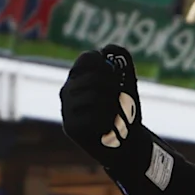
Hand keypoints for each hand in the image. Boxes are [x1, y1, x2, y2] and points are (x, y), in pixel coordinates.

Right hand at [58, 47, 146, 163]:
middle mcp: (68, 90)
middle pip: (94, 78)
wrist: (126, 146)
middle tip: (120, 101)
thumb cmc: (125, 112)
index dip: (106, 63)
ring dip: (113, 106)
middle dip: (115, 89)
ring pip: (95, 96)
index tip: (116, 76)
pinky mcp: (70, 126)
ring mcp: (67, 109)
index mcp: (79, 77)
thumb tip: (106, 48)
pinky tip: (107, 127)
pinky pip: (94, 116)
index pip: (87, 58)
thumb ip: (122, 60)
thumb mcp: (127, 83)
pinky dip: (109, 121)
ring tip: (115, 116)